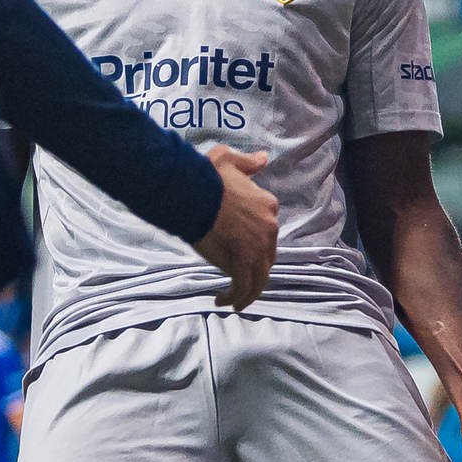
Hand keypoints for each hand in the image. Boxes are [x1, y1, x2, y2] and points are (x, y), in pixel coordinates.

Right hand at [192, 145, 278, 310]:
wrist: (192, 194)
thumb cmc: (206, 177)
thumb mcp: (230, 160)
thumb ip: (248, 163)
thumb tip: (263, 159)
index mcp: (267, 205)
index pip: (266, 230)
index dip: (254, 241)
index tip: (239, 247)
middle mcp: (269, 228)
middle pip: (266, 255)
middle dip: (253, 267)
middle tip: (237, 275)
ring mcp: (257, 247)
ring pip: (259, 276)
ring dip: (248, 291)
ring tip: (234, 300)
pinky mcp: (242, 263)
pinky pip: (244, 287)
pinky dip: (236, 297)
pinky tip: (224, 301)